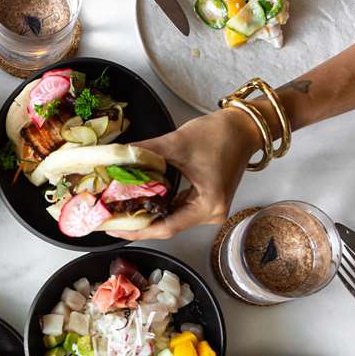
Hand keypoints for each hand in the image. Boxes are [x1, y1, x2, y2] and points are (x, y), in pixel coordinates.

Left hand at [107, 108, 261, 240]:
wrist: (245, 125)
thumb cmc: (220, 134)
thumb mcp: (176, 143)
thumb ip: (143, 153)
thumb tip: (115, 158)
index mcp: (208, 206)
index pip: (165, 228)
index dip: (136, 230)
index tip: (112, 228)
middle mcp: (211, 214)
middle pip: (167, 226)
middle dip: (137, 223)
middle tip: (109, 218)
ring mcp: (210, 208)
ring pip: (172, 218)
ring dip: (147, 215)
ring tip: (119, 211)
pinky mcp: (207, 200)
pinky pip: (179, 209)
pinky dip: (160, 206)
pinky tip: (140, 202)